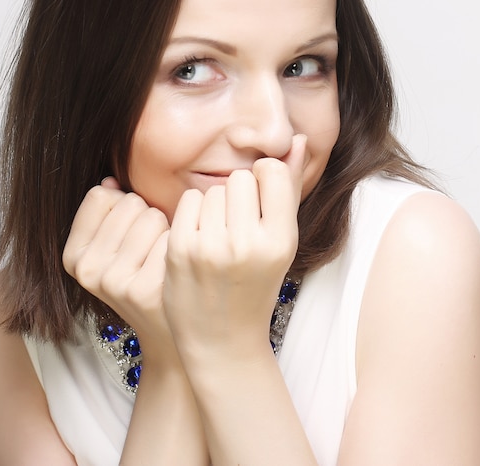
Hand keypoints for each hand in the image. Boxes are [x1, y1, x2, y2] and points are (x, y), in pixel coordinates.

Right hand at [62, 178, 171, 354]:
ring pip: (152, 215)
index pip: (101, 195)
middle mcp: (87, 270)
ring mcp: (114, 282)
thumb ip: (109, 210)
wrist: (168, 330)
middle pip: (129, 202)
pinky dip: (180, 246)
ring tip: (162, 258)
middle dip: (146, 217)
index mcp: (73, 255)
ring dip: (165, 230)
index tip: (129, 232)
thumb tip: (110, 181)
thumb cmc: (145, 276)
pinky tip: (175, 269)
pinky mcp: (145, 289)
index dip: (124, 206)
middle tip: (150, 249)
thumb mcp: (115, 246)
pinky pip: (172, 236)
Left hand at [163, 134, 306, 363]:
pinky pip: (189, 201)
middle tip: (239, 228)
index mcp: (282, 240)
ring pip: (212, 189)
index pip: (272, 170)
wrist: (222, 339)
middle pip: (239, 177)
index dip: (265, 181)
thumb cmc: (256, 284)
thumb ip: (290, 188)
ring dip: (215, 206)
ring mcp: (210, 247)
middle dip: (239, 195)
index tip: (261, 203)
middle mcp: (247, 243)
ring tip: (219, 238)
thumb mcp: (283, 241)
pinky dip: (193, 214)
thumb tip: (300, 139)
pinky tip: (199, 239)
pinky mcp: (179, 249)